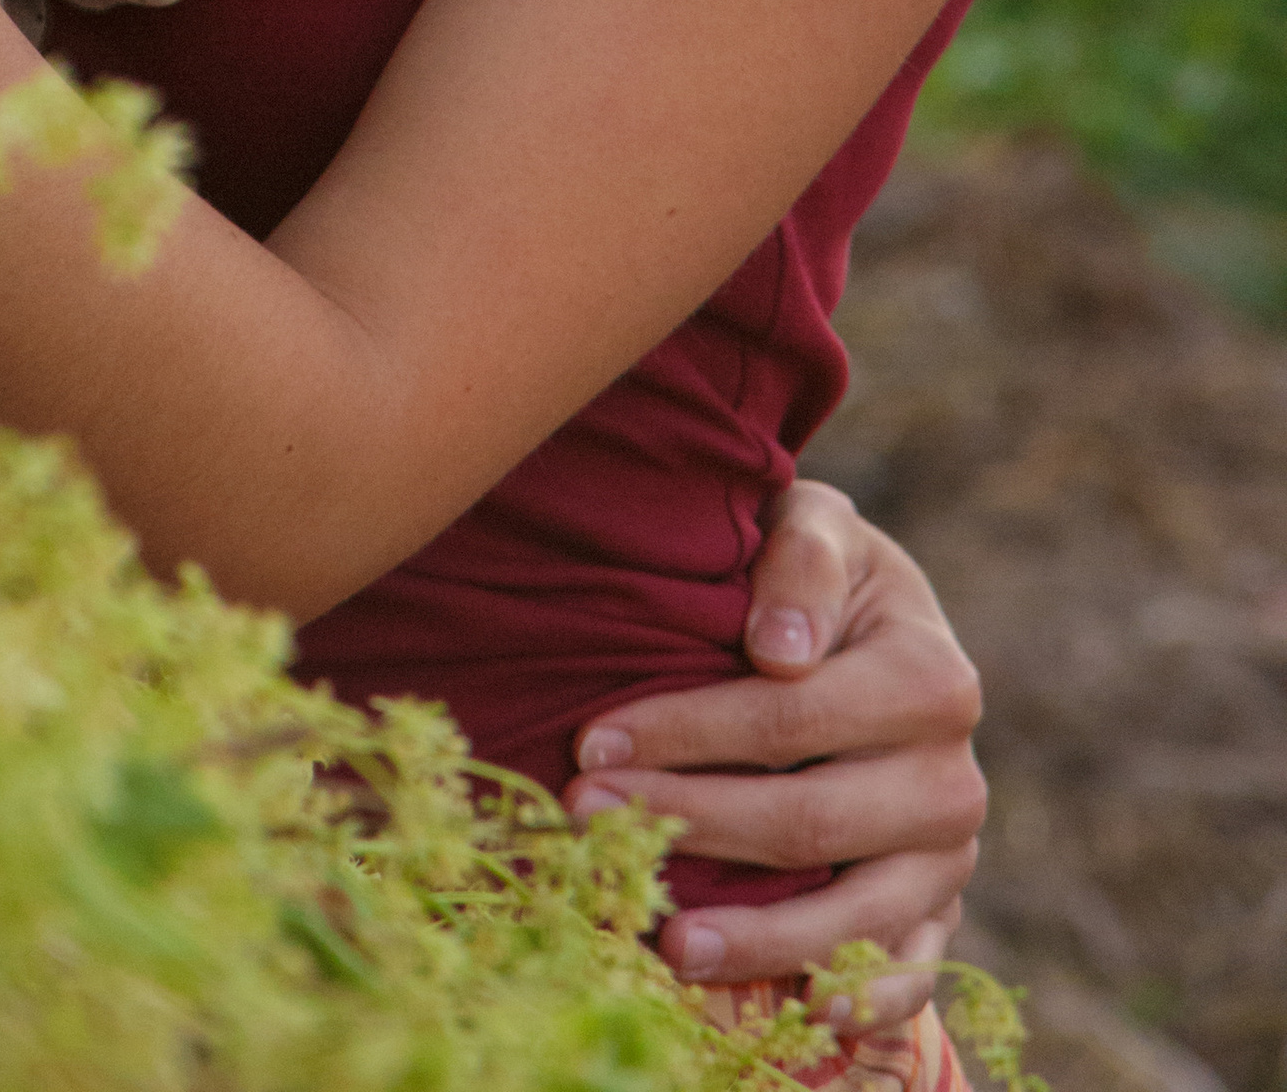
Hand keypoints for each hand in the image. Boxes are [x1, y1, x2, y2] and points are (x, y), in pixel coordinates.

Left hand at [565, 485, 981, 1028]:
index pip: (788, 717)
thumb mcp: (816, 526)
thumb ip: (801, 560)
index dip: (686, 734)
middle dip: (689, 824)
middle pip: (807, 821)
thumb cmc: (824, 574)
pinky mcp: (940, 911)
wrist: (882, 627)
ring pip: (855, 917)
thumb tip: (776, 647)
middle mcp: (952, 777)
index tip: (592, 742)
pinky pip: (909, 971)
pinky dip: (860, 1002)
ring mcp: (948, 856)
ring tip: (666, 946)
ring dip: (759, 939)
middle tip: (587, 823)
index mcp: (930, 676)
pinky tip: (799, 1013)